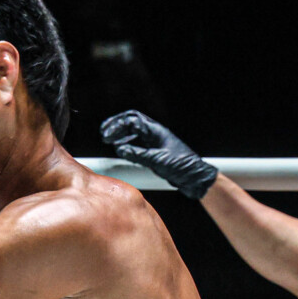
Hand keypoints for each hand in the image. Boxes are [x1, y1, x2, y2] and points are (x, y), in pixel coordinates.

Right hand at [100, 110, 217, 198]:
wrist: (194, 177)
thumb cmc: (182, 166)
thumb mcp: (158, 160)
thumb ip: (138, 154)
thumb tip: (120, 149)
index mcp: (156, 131)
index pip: (132, 121)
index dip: (117, 126)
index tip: (106, 136)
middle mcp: (154, 133)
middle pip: (131, 121)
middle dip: (116, 125)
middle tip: (103, 132)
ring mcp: (153, 141)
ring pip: (133, 131)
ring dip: (120, 134)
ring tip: (108, 140)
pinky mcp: (153, 150)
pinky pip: (136, 142)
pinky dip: (125, 143)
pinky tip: (119, 149)